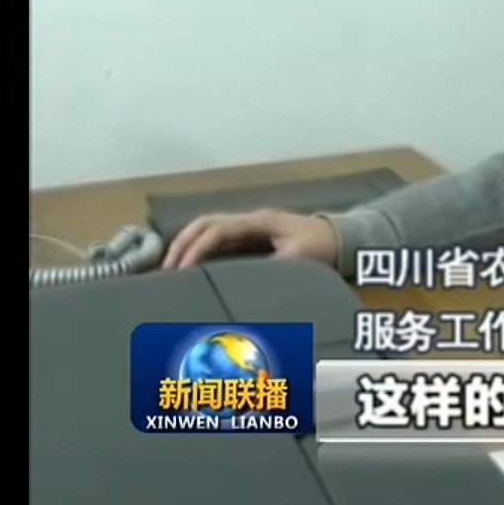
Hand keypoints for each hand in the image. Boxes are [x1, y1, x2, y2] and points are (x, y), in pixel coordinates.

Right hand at [161, 208, 340, 269]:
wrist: (339, 238)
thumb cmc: (320, 246)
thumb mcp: (299, 259)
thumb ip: (272, 268)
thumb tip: (243, 285)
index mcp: (259, 221)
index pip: (217, 229)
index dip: (195, 248)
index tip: (180, 270)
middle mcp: (249, 219)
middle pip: (205, 223)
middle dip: (182, 243)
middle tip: (165, 269)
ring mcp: (249, 226)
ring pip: (208, 228)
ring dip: (187, 245)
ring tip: (170, 269)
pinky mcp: (250, 236)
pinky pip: (218, 239)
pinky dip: (200, 250)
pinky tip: (190, 268)